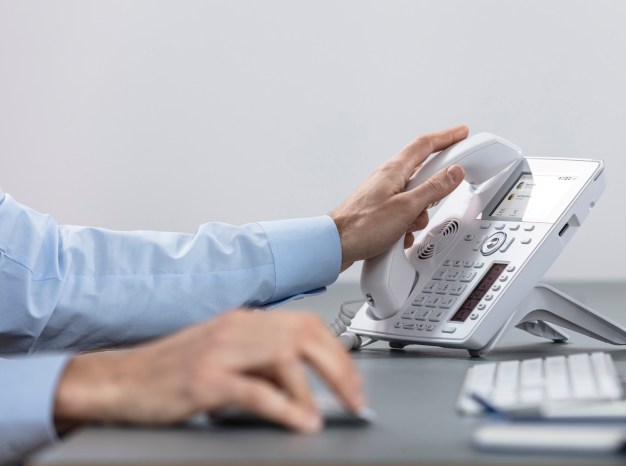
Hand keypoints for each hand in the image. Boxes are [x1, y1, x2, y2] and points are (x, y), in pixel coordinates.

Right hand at [54, 310, 363, 432]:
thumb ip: (262, 363)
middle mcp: (237, 328)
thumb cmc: (172, 370)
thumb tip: (305, 384)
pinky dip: (285, 408)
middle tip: (355, 398)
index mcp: (244, 320)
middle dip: (338, 368)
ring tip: (325, 414)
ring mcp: (220, 351)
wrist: (122, 379)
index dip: (337, 353)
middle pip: (304, 335)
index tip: (353, 380)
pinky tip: (300, 422)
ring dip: (314, 388)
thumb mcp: (225, 357)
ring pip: (285, 357)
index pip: (306, 325)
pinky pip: (256, 391)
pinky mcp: (204, 379)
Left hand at [331, 125, 467, 270]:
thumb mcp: (407, 207)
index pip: (425, 145)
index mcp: (394, 170)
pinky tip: (399, 236)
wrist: (335, 246)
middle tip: (439, 197)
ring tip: (409, 225)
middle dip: (433, 189)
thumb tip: (453, 172)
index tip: (460, 133)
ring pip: (414, 198)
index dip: (446, 137)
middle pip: (421, 172)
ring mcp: (382, 195)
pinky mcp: (378, 211)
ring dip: (418, 213)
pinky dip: (406, 225)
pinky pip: (403, 214)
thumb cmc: (362, 226)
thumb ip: (433, 188)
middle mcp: (387, 178)